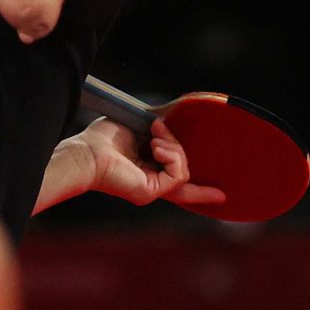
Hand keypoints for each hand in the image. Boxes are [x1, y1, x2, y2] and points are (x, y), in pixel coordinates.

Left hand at [75, 116, 227, 208]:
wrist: (88, 151)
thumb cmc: (104, 137)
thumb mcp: (140, 125)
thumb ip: (160, 125)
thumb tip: (176, 114)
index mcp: (146, 168)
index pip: (173, 178)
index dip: (197, 188)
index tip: (220, 194)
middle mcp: (149, 182)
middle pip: (184, 190)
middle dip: (204, 193)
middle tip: (221, 196)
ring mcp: (151, 189)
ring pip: (184, 170)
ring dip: (174, 147)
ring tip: (155, 137)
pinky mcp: (151, 191)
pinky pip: (177, 173)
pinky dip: (171, 155)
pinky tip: (156, 146)